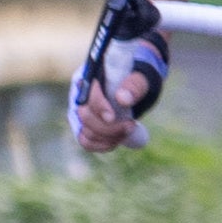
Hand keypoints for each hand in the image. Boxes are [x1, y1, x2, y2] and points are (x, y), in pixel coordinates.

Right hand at [69, 34, 166, 154]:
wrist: (135, 86)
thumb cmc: (137, 79)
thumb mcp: (141, 78)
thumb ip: (133, 85)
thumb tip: (122, 99)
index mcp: (91, 76)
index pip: (88, 94)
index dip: (99, 107)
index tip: (113, 117)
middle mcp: (80, 95)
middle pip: (85, 116)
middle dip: (109, 127)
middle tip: (131, 125)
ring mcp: (80, 111)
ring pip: (85, 131)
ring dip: (108, 137)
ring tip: (128, 130)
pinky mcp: (85, 125)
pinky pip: (86, 141)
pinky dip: (101, 145)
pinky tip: (117, 141)